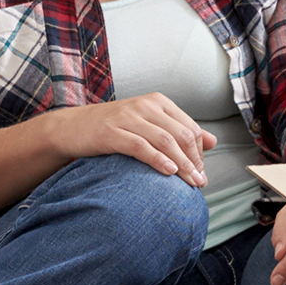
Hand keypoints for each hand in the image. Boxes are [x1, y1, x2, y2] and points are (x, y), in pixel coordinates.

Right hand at [41, 95, 215, 185]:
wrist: (73, 128)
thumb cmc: (113, 129)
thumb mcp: (148, 125)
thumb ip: (179, 130)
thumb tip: (212, 141)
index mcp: (157, 102)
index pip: (189, 128)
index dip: (200, 153)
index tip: (201, 173)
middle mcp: (145, 105)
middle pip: (181, 134)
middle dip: (195, 160)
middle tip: (200, 182)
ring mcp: (127, 117)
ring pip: (165, 140)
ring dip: (182, 164)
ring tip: (191, 182)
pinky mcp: (111, 132)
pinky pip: (141, 146)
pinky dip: (158, 159)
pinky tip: (169, 172)